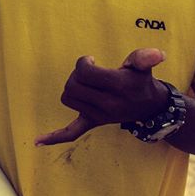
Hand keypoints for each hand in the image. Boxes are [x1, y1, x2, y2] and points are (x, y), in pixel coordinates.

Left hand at [35, 48, 167, 145]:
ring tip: (84, 84)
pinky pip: (71, 133)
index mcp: (117, 86)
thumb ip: (145, 57)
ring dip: (71, 88)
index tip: (92, 60)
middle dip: (76, 74)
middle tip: (88, 72)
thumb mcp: (143, 65)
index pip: (85, 71)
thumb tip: (158, 54)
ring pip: (68, 99)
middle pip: (72, 85)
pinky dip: (54, 137)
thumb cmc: (142, 81)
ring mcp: (98, 116)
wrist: (149, 107)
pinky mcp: (93, 123)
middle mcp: (107, 103)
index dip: (84, 62)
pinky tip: (37, 141)